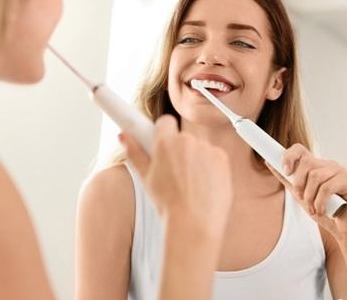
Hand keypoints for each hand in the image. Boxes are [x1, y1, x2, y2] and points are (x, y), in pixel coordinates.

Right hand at [118, 115, 232, 237]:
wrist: (194, 223)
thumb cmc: (168, 205)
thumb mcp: (146, 178)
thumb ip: (135, 152)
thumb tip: (124, 136)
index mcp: (165, 143)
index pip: (165, 122)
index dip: (163, 133)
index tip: (163, 143)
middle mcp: (187, 141)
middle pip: (182, 137)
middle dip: (179, 150)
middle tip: (174, 173)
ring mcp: (206, 149)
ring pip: (199, 148)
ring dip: (195, 159)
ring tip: (190, 184)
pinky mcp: (222, 158)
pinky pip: (214, 156)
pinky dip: (210, 167)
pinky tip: (204, 185)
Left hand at [279, 143, 346, 241]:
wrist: (345, 229)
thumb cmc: (324, 211)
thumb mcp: (300, 195)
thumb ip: (287, 180)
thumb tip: (268, 161)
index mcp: (317, 165)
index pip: (299, 149)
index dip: (289, 156)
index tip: (286, 171)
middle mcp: (328, 164)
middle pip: (306, 163)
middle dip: (299, 185)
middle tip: (303, 199)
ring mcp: (340, 170)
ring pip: (315, 176)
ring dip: (310, 197)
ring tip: (314, 208)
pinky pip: (327, 188)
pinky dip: (320, 202)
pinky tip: (321, 210)